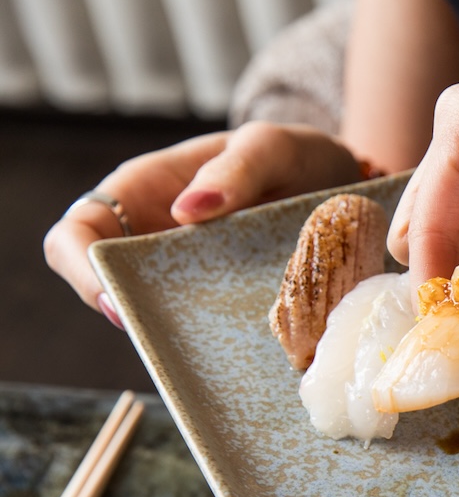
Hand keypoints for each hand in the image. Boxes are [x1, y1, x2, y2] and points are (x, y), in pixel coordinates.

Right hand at [44, 122, 363, 324]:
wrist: (343, 184)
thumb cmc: (296, 157)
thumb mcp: (274, 147)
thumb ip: (239, 168)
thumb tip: (188, 210)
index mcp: (145, 191)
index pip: (78, 232)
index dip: (79, 268)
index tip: (114, 300)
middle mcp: (153, 235)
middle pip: (103, 284)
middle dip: (123, 313)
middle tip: (162, 335)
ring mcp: (186, 272)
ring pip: (150, 313)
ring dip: (168, 333)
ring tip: (206, 346)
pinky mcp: (221, 300)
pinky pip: (198, 327)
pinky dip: (208, 341)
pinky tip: (237, 349)